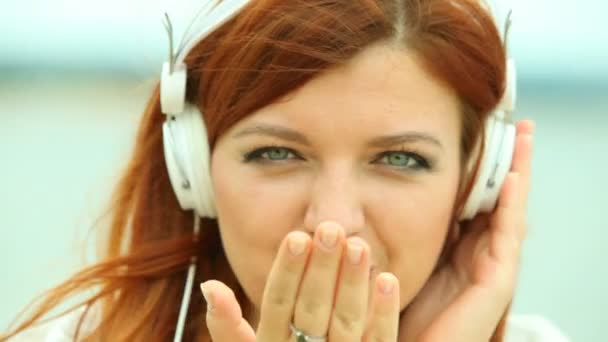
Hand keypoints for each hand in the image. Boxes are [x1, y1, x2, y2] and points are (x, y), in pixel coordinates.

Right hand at [201, 222, 400, 340]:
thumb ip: (226, 326)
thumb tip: (210, 285)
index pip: (277, 304)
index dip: (287, 272)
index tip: (297, 237)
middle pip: (312, 309)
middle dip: (322, 269)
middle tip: (331, 229)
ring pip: (346, 323)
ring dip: (353, 284)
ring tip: (359, 245)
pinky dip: (384, 314)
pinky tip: (388, 279)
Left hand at [397, 120, 534, 341]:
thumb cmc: (395, 310)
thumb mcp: (394, 261)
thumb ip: (395, 233)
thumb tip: (373, 199)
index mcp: (457, 248)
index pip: (476, 199)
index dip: (484, 167)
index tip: (485, 133)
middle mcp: (478, 254)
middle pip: (498, 199)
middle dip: (509, 163)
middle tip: (519, 126)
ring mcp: (491, 268)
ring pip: (509, 211)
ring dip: (519, 174)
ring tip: (524, 137)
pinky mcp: (496, 284)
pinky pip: (507, 237)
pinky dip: (511, 207)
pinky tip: (513, 178)